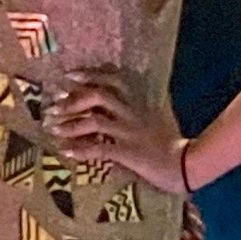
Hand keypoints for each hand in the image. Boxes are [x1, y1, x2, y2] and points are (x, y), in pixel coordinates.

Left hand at [45, 69, 187, 195]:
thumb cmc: (175, 143)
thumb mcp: (163, 116)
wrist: (188, 163)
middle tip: (54, 105)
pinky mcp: (127, 152)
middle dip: (73, 99)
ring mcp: (128, 132)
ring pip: (94, 121)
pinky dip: (80, 150)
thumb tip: (150, 95)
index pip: (113, 81)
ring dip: (70, 124)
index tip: (70, 76)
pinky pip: (98, 149)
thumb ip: (153, 104)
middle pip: (98, 96)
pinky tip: (66, 151)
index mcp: (140, 103)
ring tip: (53, 129)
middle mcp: (132, 114)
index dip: (90, 76)